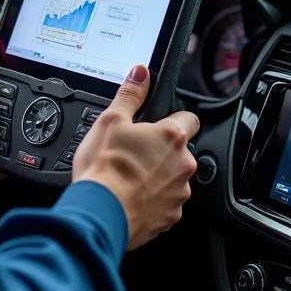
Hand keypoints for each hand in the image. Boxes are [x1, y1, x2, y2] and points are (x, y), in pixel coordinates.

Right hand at [71, 64, 198, 249]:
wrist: (101, 213)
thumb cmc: (105, 168)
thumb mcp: (111, 120)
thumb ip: (130, 94)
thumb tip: (140, 74)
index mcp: (172, 136)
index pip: (189, 118)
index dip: (174, 118)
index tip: (158, 123)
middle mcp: (183, 164)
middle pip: (179, 151)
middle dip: (161, 151)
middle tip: (133, 152)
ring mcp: (178, 193)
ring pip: (173, 178)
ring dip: (158, 176)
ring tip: (129, 176)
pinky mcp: (170, 217)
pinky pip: (165, 203)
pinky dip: (152, 200)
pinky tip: (130, 196)